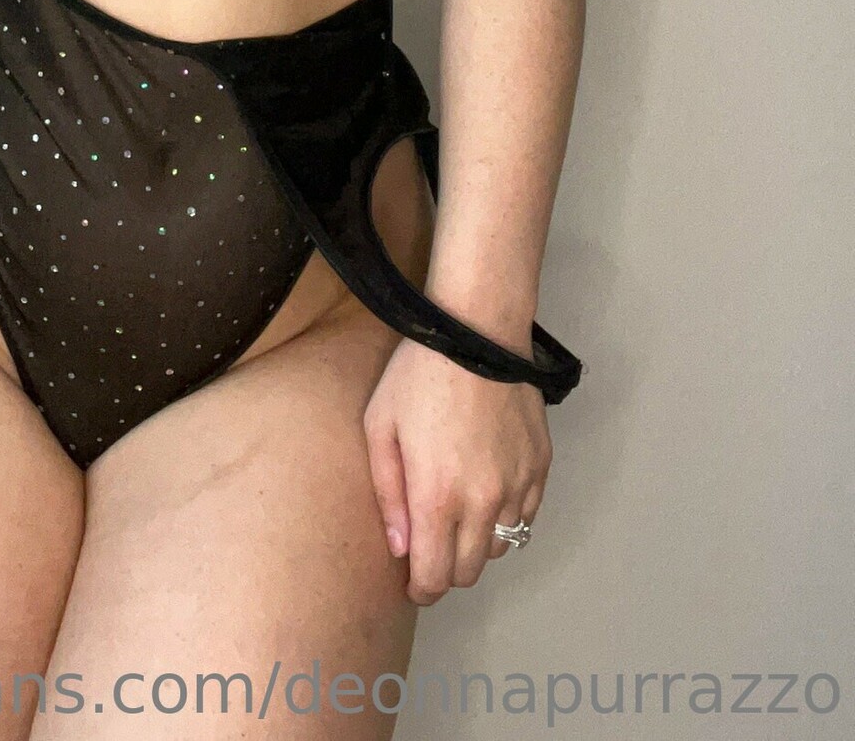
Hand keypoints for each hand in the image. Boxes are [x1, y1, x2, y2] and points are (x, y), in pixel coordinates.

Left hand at [364, 337, 550, 603]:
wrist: (478, 332)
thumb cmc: (419, 374)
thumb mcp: (380, 426)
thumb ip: (387, 493)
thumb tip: (398, 547)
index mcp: (437, 495)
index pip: (435, 576)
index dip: (421, 589)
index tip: (412, 584)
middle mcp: (483, 501)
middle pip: (470, 571)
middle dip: (447, 570)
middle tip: (430, 548)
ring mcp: (518, 485)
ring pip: (501, 547)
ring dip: (478, 543)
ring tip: (457, 513)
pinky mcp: (541, 467)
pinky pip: (526, 515)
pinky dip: (506, 516)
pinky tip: (486, 489)